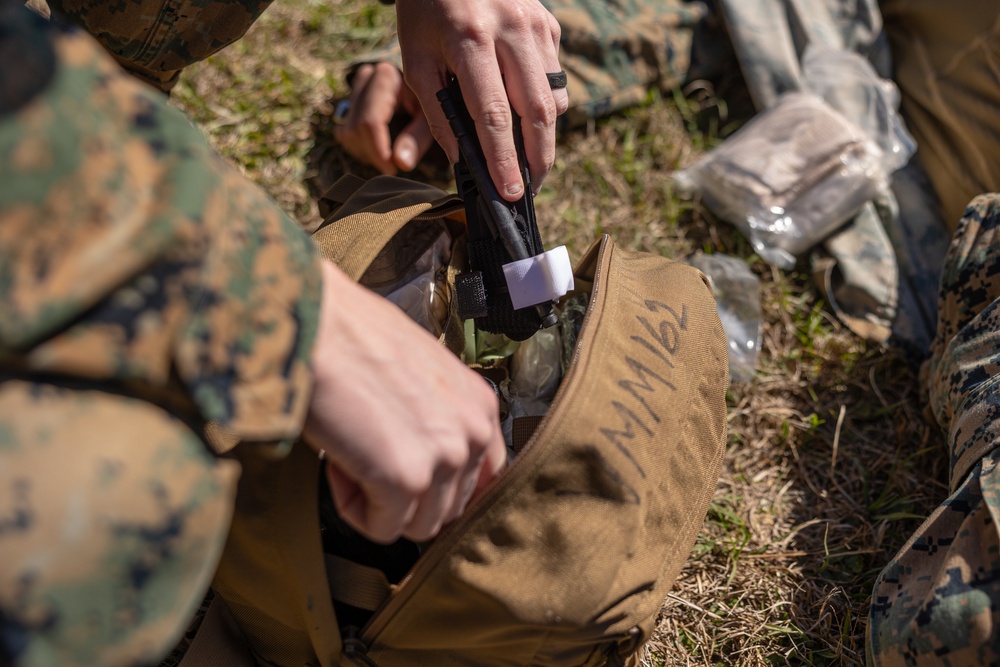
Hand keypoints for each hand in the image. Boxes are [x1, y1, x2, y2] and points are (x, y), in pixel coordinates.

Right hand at [303, 260, 506, 543]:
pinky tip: (338, 461)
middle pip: (446, 509)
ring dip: (377, 500)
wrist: (312, 322)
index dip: (436, 486)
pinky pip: (381, 528)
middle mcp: (474, 432)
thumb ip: (438, 415)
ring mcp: (445, 457)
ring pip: (416, 526)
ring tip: (352, 450)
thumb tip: (425, 460)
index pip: (480, 479)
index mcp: (481, 405)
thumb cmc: (350, 337)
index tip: (401, 472)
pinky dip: (352, 506)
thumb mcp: (418, 372)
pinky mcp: (407, 479)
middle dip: (401, 493)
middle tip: (364, 448)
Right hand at [334, 61, 435, 173]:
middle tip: (394, 166)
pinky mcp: (350, 102)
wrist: (429, 81)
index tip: (391, 169)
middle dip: (373, 154)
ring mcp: (354, 89)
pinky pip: (344, 133)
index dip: (377, 150)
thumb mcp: (433, 117)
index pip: (369, 121)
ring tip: (389, 154)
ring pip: (347, 132)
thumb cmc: (433, 101)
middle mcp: (365, 79)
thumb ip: (418, 138)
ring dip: (366, 153)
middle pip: (356, 129)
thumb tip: (401, 164)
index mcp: (385, 77)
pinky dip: (359, 148)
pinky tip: (379, 147)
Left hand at [394, 0, 568, 198]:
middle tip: (530, 190)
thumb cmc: (425, 12)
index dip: (504, 160)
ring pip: (554, 98)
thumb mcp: (416, 59)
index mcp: (470, 39)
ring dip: (544, 138)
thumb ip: (438, 111)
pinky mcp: (549, 24)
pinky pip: (554, 78)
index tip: (511, 194)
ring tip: (528, 162)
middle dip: (537, 160)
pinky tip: (525, 116)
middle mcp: (511, 29)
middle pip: (536, 112)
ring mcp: (537, 25)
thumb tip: (464, 160)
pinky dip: (544, 106)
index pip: (493, 115)